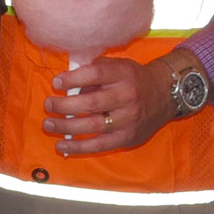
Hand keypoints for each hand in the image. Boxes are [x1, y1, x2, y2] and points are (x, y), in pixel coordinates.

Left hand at [43, 56, 175, 155]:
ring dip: (66, 127)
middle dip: (63, 105)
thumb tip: (67, 83)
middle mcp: (127, 96)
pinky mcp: (127, 137)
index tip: (56, 82)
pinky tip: (62, 146)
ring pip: (92, 126)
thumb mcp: (118, 66)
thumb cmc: (133, 79)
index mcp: (123, 74)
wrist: (165, 94)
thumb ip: (95, 71)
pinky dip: (78, 147)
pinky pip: (99, 145)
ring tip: (48, 124)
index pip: (95, 74)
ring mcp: (128, 119)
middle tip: (48, 104)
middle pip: (90, 103)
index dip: (73, 79)